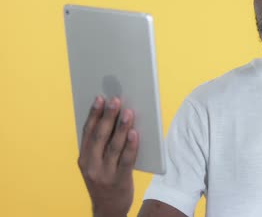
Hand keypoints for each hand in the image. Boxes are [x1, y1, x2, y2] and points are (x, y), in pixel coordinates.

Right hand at [77, 96, 138, 216]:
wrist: (108, 210)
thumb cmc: (105, 180)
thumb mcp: (96, 164)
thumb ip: (101, 145)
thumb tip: (114, 118)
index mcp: (83, 158)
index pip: (88, 132)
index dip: (93, 114)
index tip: (99, 98)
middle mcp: (91, 165)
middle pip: (100, 136)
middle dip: (108, 116)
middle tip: (116, 100)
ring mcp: (104, 174)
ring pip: (113, 146)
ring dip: (121, 127)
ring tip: (128, 112)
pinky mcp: (119, 180)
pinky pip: (126, 160)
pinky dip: (130, 145)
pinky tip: (135, 133)